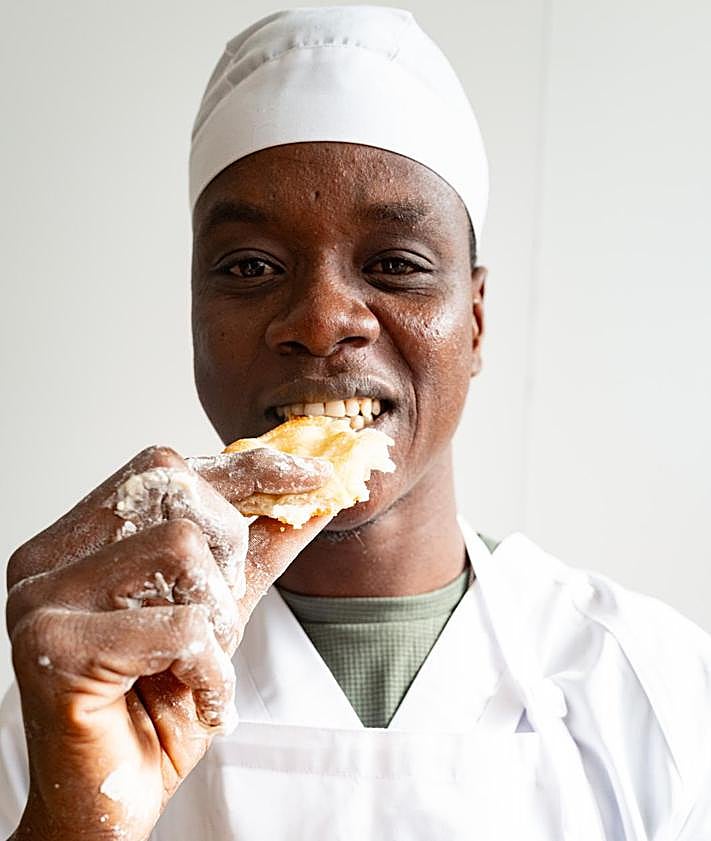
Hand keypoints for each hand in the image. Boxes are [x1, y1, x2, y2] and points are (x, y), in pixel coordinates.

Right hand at [6, 445, 331, 840]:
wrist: (105, 806)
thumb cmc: (155, 708)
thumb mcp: (220, 614)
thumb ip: (257, 552)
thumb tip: (314, 494)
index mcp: (77, 540)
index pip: (166, 469)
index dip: (247, 468)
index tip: (314, 475)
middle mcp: (48, 558)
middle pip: (177, 495)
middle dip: (228, 556)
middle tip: (216, 621)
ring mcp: (42, 599)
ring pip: (182, 548)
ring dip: (218, 617)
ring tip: (197, 664)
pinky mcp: (54, 647)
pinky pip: (183, 626)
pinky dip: (211, 670)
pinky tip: (193, 699)